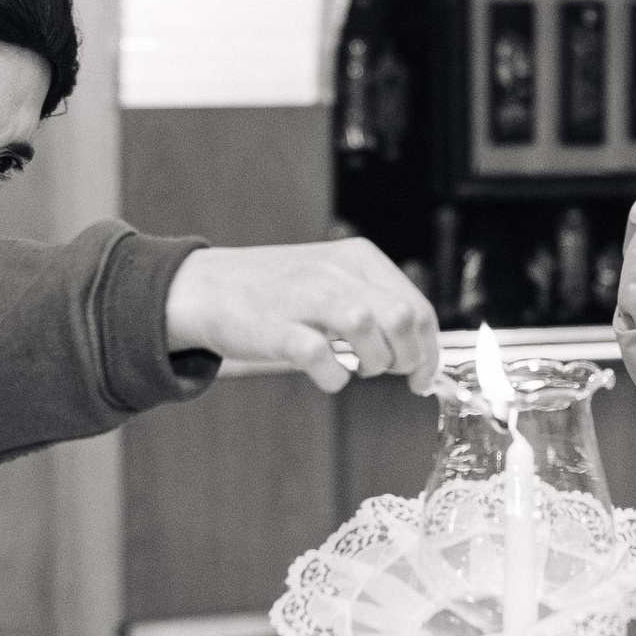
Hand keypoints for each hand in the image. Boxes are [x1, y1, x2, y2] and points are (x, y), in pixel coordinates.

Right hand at [164, 239, 440, 394]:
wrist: (206, 287)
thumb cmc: (277, 292)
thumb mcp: (333, 279)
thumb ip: (374, 303)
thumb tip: (420, 348)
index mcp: (358, 258)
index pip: (417, 307)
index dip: (429, 351)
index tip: (423, 377)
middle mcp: (336, 272)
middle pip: (402, 318)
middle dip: (408, 358)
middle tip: (390, 372)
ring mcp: (304, 297)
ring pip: (368, 326)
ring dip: (374, 363)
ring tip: (358, 368)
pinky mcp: (275, 327)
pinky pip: (321, 357)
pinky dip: (334, 378)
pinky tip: (328, 374)